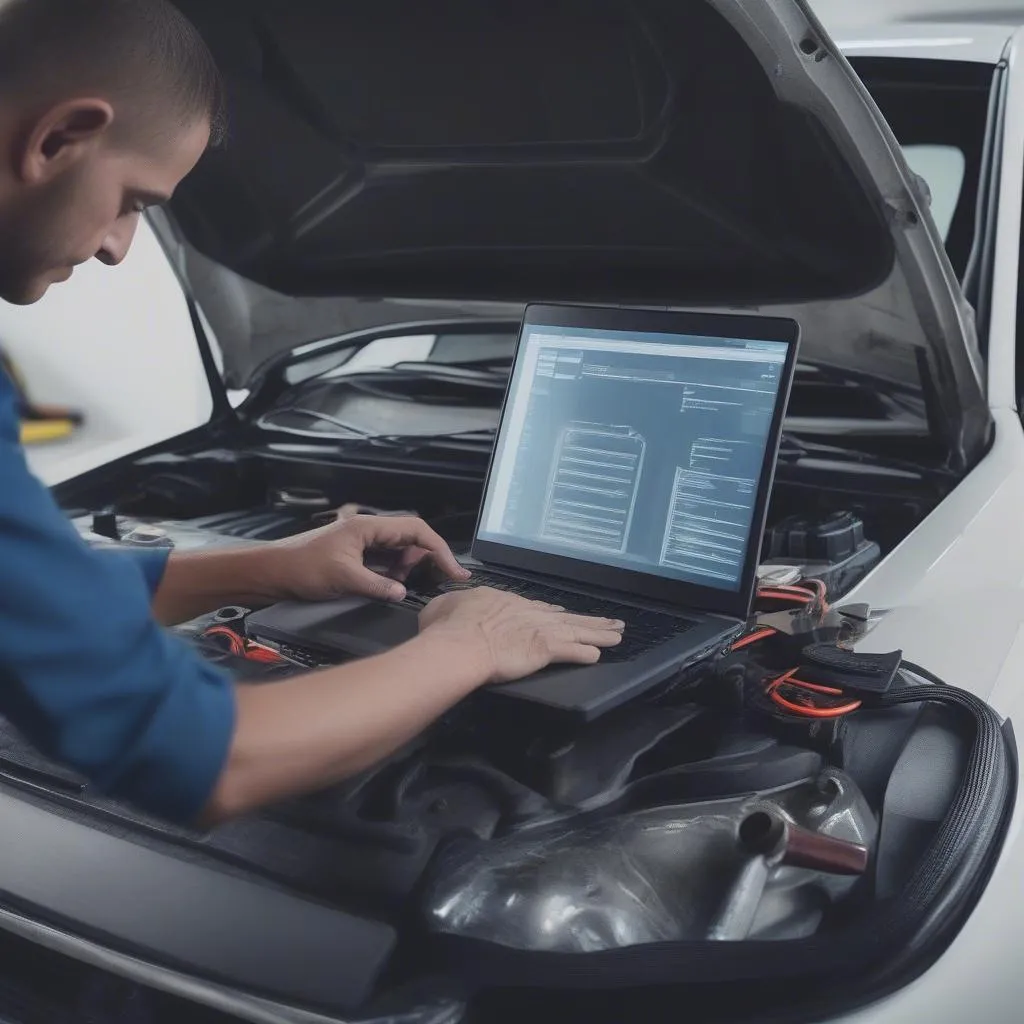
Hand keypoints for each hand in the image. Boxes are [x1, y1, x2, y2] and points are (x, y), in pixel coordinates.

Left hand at [266, 514, 469, 602]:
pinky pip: (385, 562)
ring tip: (402, 587)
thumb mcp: (343, 579)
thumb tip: (403, 592)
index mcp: (368, 526)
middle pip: (411, 540)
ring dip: (406, 570)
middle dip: (424, 561)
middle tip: (436, 583)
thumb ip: (378, 586)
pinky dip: (393, 574)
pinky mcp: (355, 557)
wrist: (270, 573)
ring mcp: (362, 544)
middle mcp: (368, 531)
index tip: (454, 570)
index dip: (439, 550)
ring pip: (398, 552)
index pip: (417, 530)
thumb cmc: (301, 568)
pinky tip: (391, 588)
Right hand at [418, 587, 624, 683]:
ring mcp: (540, 629)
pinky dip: (587, 653)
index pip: (536, 607)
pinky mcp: (546, 649)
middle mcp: (528, 611)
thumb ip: (453, 606)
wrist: (460, 643)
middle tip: (609, 621)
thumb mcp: (443, 607)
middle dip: (588, 619)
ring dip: (599, 632)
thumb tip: (449, 608)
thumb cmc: (448, 627)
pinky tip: (599, 655)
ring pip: (577, 630)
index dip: (553, 613)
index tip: (562, 614)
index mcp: (505, 601)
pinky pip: (573, 651)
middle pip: (565, 616)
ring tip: (618, 634)